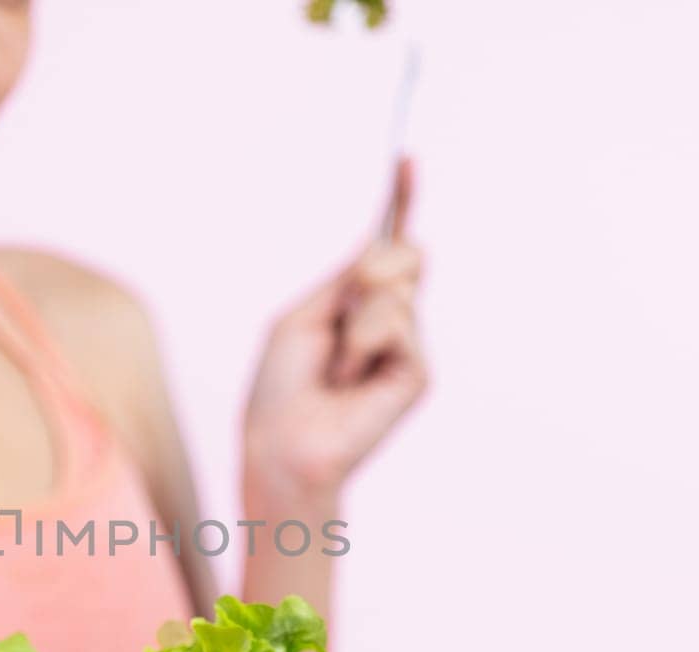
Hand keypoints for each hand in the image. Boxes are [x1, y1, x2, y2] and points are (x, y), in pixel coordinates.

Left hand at [245, 157, 428, 505]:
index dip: (399, 201)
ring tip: (336, 368)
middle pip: (402, 253)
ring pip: (396, 287)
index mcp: (355, 302)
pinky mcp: (418, 372)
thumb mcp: (302, 315)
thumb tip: (385, 240)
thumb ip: (345, 278)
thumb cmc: (279, 387)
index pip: (386, 244)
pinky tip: (351, 381)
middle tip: (337, 319)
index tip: (406, 159)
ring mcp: (406, 346)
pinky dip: (363, 346)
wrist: (282, 444)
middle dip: (367, 270)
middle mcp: (388, 319)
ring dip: (353, 323)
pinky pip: (397, 324)